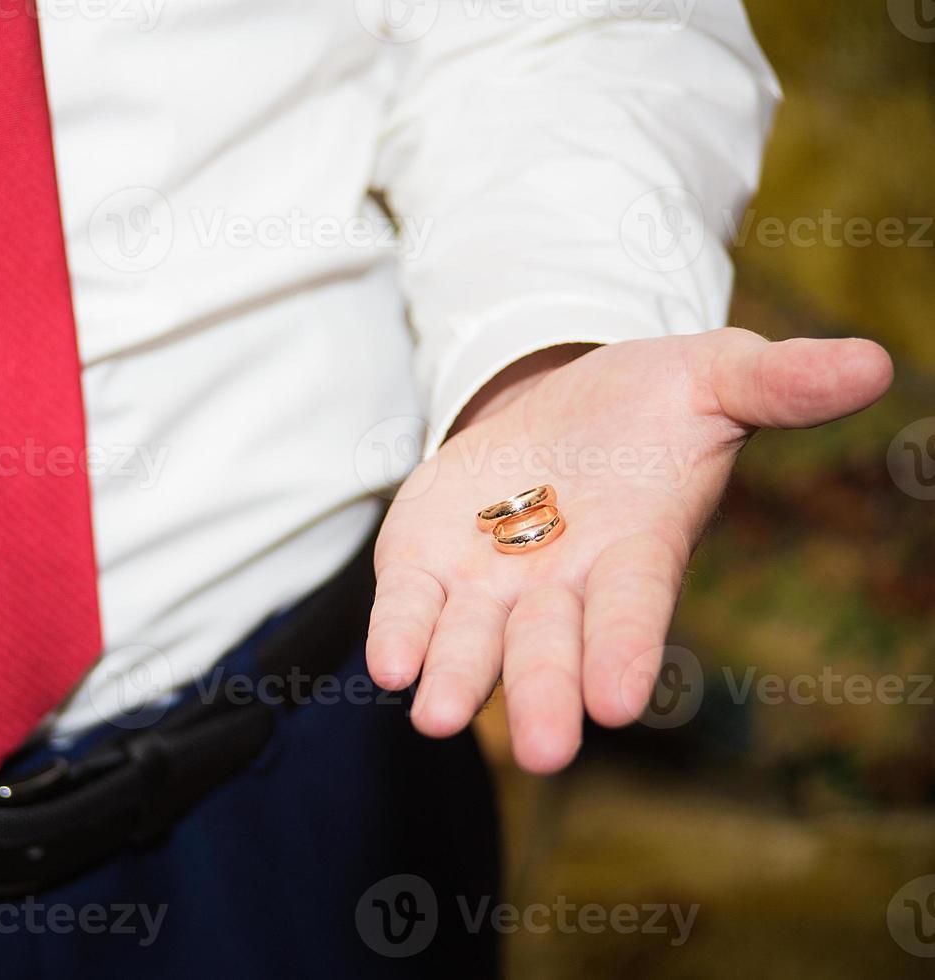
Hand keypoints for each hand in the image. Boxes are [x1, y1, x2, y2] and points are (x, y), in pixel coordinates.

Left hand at [366, 327, 892, 772]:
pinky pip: (411, 604)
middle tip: (543, 749)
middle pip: (550, 648)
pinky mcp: (426, 563)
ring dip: (458, 679)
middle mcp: (561, 588)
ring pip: (473, 642)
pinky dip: (399, 631)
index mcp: (636, 553)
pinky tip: (388, 662)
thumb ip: (774, 382)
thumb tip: (871, 363)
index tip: (616, 699)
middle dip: (542, 693)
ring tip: (437, 716)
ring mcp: (490, 583)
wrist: (553, 401)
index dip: (626, 652)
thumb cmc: (647, 406)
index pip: (633, 612)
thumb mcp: (711, 376)